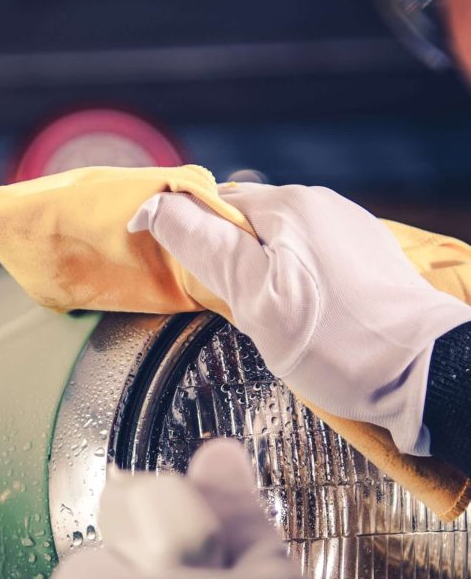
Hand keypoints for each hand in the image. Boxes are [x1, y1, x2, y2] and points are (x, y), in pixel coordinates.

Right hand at [128, 184, 470, 455]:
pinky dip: (300, 288)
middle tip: (244, 316)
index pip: (214, 205)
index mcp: (288, 206)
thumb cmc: (336, 344)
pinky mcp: (369, 258)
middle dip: (235, 267)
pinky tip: (313, 322)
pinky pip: (314, 263)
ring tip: (282, 325)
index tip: (194, 283)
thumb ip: (204, 248)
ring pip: (282, 248)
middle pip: (249, 228)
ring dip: (268, 280)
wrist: (423, 373)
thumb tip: (155, 207)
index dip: (193, 240)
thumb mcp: (255, 299)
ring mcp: (350, 230)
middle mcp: (322, 206)